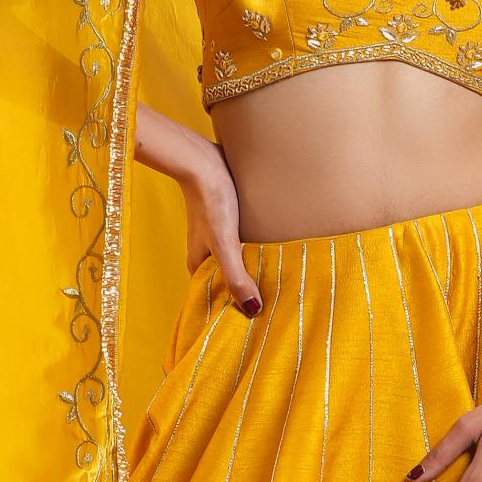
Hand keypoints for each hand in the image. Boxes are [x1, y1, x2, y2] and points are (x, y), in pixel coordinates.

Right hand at [179, 144, 262, 316]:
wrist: (203, 159)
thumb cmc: (211, 201)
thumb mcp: (225, 244)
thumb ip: (236, 277)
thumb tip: (253, 310)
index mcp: (199, 263)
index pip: (218, 295)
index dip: (234, 308)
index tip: (257, 322)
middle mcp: (206, 251)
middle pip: (229, 277)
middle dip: (247, 290)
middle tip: (277, 306)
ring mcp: (217, 233)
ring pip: (239, 258)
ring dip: (255, 269)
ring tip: (283, 283)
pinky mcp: (229, 217)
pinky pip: (245, 240)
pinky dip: (257, 249)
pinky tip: (275, 251)